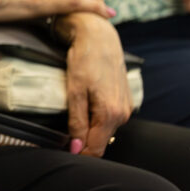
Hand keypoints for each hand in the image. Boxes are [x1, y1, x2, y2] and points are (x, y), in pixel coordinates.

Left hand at [57, 13, 131, 156]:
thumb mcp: (75, 91)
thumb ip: (77, 122)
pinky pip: (110, 117)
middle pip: (101, 140)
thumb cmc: (84, 60)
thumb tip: (76, 148)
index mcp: (111, 114)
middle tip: (63, 131)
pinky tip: (87, 102)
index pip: (96, 149)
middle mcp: (123, 114)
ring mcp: (126, 107)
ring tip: (75, 111)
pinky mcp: (125, 100)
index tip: (64, 151)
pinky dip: (97, 116)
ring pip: (105, 129)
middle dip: (83, 140)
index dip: (79, 153)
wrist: (100, 37)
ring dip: (90, 127)